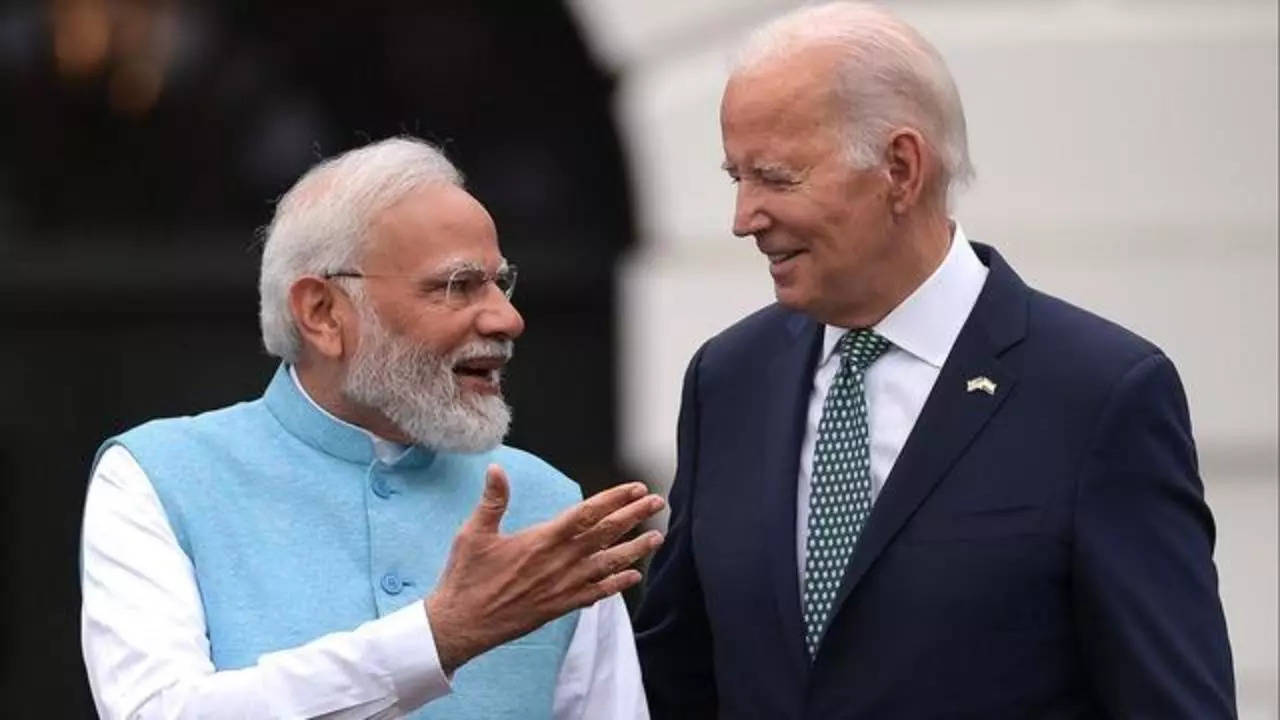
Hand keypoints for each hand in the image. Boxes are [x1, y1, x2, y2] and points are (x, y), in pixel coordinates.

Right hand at [425, 464, 664, 672]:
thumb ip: (492, 500)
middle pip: (605, 534)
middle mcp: (559, 562)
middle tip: (657, 502)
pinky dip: (617, 585)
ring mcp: (562, 586)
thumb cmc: (466, 578)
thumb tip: (496, 468)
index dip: (615, 499)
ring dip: (635, 550)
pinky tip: (633, 577)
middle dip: (634, 516)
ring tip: (657, 537)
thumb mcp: (474, 533)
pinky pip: (596, 594)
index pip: (587, 513)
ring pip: (608, 564)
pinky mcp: (560, 607)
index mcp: (542, 539)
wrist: (462, 625)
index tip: (636, 488)